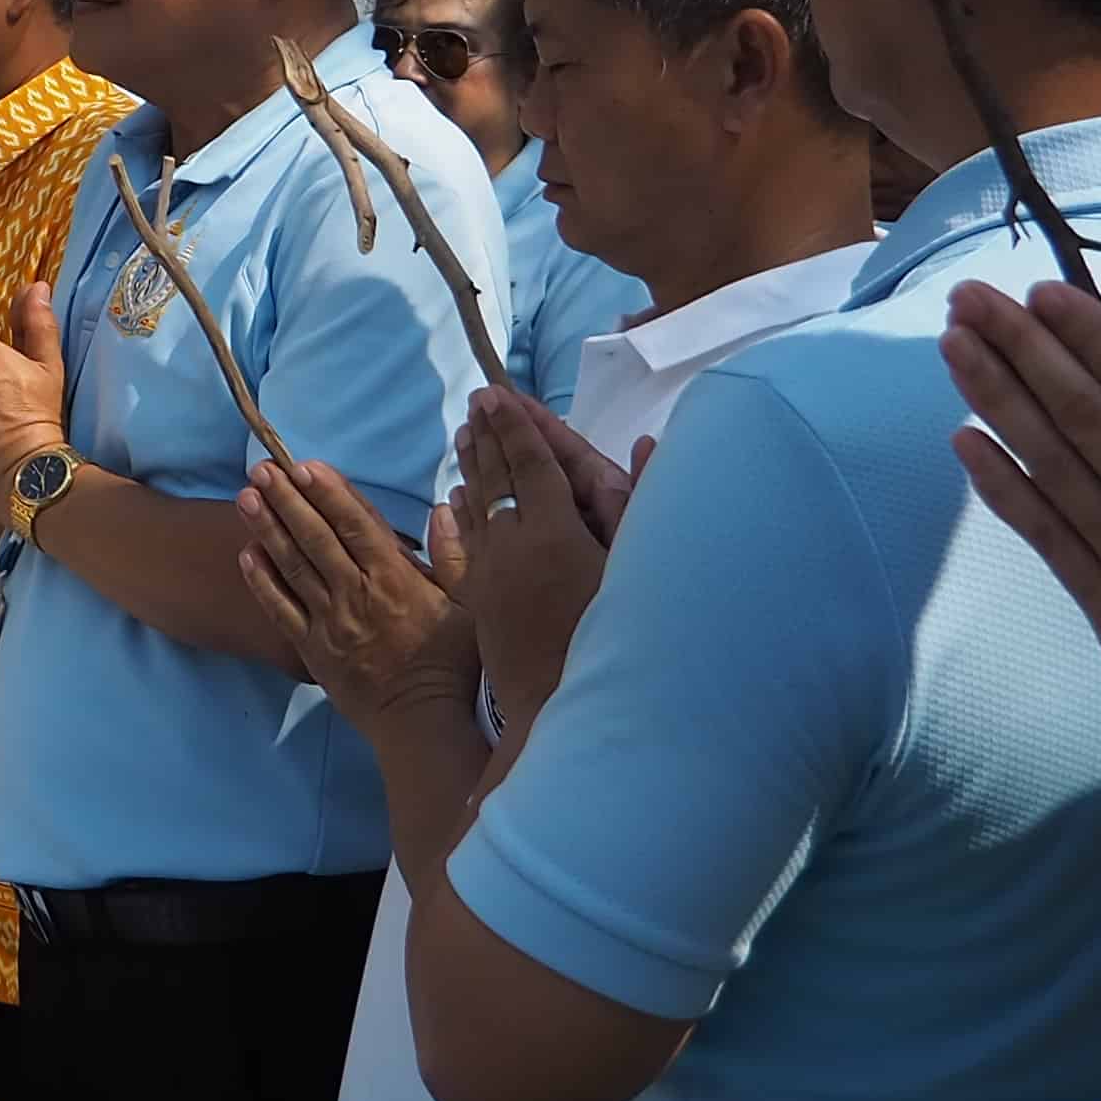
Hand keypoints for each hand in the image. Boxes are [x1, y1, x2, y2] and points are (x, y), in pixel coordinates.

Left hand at [236, 458, 478, 725]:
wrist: (424, 725)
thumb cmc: (456, 665)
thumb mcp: (474, 608)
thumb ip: (457, 558)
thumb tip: (443, 510)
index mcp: (395, 579)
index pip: (356, 526)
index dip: (329, 493)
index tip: (305, 465)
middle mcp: (356, 595)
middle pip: (316, 539)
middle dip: (288, 500)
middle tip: (261, 469)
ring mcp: (331, 624)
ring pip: (294, 568)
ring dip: (268, 530)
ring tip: (245, 498)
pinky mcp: (313, 651)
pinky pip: (282, 612)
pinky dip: (262, 583)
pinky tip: (246, 555)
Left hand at [447, 388, 633, 714]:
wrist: (562, 705)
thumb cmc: (613, 636)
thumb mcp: (635, 568)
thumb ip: (635, 505)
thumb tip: (646, 445)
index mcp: (555, 531)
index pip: (532, 464)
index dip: (518, 427)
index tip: (498, 395)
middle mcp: (514, 545)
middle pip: (497, 478)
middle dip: (489, 437)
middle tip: (476, 404)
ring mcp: (491, 572)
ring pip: (476, 507)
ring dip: (471, 467)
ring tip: (464, 434)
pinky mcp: (481, 599)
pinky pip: (466, 543)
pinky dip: (461, 514)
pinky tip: (454, 498)